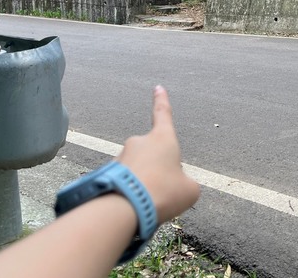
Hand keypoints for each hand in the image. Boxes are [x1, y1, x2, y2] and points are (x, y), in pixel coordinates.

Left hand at [116, 86, 199, 222]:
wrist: (126, 207)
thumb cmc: (164, 192)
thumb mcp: (189, 190)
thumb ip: (185, 183)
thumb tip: (175, 185)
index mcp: (162, 138)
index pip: (163, 114)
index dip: (162, 101)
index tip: (158, 87)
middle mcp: (139, 142)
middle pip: (153, 155)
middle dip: (158, 172)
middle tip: (163, 194)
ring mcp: (121, 156)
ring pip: (137, 172)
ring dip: (143, 186)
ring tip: (146, 205)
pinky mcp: (107, 173)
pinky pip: (124, 183)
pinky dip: (129, 194)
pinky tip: (132, 209)